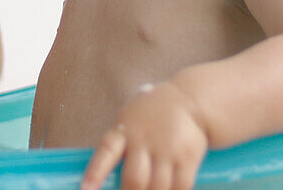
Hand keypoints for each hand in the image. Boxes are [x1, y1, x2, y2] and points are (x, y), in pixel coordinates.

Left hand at [81, 83, 208, 189]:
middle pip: (134, 179)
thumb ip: (118, 145)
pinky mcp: (188, 157)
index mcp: (123, 130)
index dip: (95, 173)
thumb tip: (99, 178)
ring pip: (157, 187)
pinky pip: (181, 186)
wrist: (187, 100)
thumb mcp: (127, 120)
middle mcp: (143, 140)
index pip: (106, 151)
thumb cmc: (148, 116)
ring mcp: (167, 149)